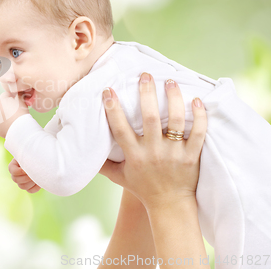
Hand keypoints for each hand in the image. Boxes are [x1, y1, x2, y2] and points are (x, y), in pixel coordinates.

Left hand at [0, 91, 28, 137]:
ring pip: (0, 114)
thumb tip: (19, 92)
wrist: (19, 127)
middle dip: (8, 107)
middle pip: (2, 105)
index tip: (18, 101)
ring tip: (14, 119)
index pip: (6, 95)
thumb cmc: (22, 113)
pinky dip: (3, 123)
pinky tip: (10, 125)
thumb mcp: (22, 101)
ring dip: (5, 115)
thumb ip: (19, 95)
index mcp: (1, 99)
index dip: (13, 97)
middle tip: (16, 111)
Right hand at [8, 158, 40, 192]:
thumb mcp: (28, 155)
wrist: (39, 161)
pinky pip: (30, 190)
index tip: (27, 169)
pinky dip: (36, 187)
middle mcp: (15, 175)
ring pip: (23, 186)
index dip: (19, 171)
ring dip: (31, 182)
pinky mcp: (28, 187)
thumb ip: (27, 157)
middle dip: (27, 177)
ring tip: (38, 176)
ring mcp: (20, 182)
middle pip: (16, 180)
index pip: (12, 171)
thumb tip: (30, 163)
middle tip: (35, 173)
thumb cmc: (32, 156)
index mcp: (12, 166)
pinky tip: (40, 181)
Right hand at [99, 72, 206, 211]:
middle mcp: (153, 153)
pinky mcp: (191, 156)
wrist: (170, 206)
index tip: (108, 90)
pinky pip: (198, 133)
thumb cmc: (142, 188)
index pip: (120, 129)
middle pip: (149, 119)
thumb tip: (83, 151)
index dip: (113, 109)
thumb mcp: (119, 177)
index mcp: (134, 156)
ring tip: (170, 81)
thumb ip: (102, 164)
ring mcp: (174, 154)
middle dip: (146, 94)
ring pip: (175, 122)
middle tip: (144, 75)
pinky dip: (199, 116)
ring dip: (173, 99)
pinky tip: (196, 100)